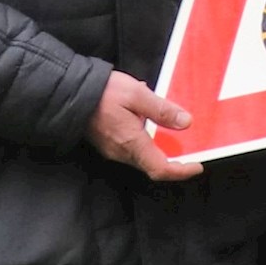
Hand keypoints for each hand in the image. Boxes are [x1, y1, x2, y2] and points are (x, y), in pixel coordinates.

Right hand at [86, 73, 201, 180]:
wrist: (68, 92)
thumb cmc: (101, 93)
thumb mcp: (137, 95)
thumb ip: (162, 110)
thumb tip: (185, 122)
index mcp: (131, 143)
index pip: (160, 169)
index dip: (181, 171)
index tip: (197, 166)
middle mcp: (121, 152)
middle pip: (153, 165)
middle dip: (174, 159)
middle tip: (191, 148)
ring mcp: (113, 149)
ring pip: (144, 157)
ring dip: (161, 150)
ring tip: (175, 133)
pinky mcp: (108, 143)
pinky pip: (133, 149)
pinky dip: (148, 143)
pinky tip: (152, 124)